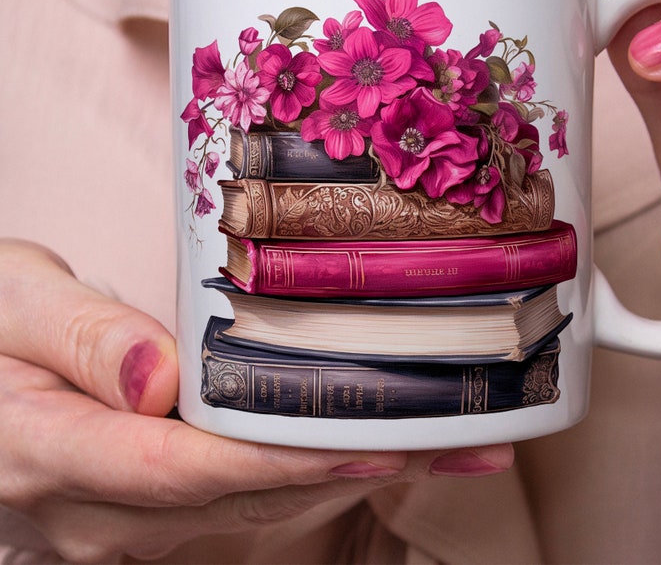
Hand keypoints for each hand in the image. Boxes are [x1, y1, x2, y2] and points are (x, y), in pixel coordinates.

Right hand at [0, 239, 512, 562]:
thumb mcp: (11, 300)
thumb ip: (78, 337)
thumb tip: (157, 380)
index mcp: (49, 449)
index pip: (184, 464)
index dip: (284, 458)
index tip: (378, 442)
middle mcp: (94, 507)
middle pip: (241, 494)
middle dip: (354, 469)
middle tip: (457, 437)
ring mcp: (122, 519)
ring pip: (252, 507)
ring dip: (350, 476)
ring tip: (444, 442)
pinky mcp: (147, 507)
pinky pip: (239, 500)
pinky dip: (311, 475)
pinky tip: (372, 449)